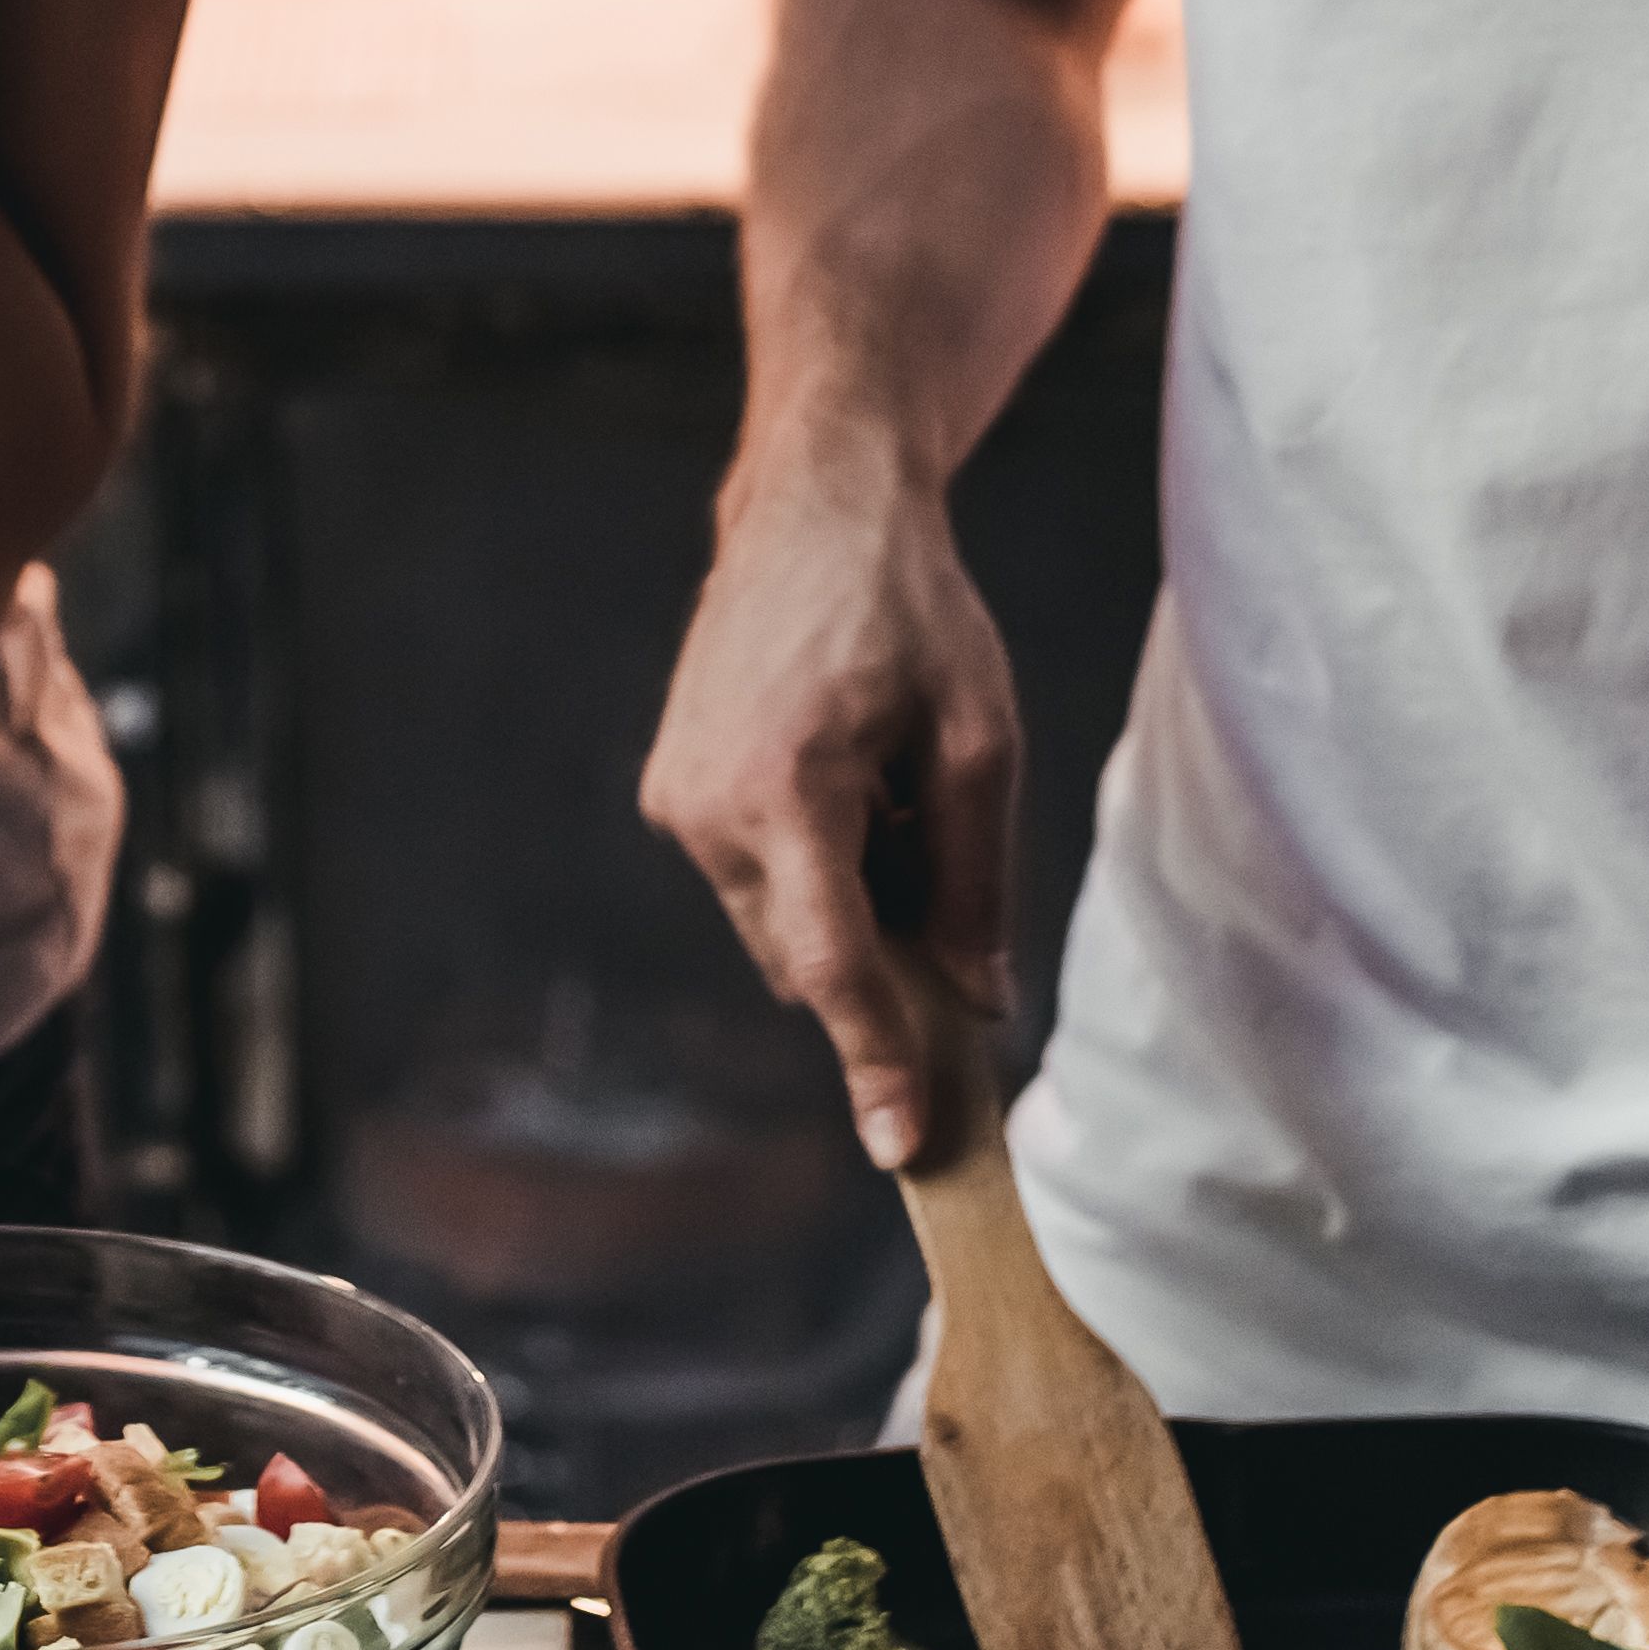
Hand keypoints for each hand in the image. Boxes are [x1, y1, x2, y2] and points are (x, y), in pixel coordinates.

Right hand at [640, 424, 1024, 1173]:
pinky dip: (813, 866)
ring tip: (895, 793)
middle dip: (883, 958)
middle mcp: (707, 807)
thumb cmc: (908, 606)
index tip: (903, 1144)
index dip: (875, 1060)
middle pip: (808, 955)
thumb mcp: (979, 738)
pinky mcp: (669, 789)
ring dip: (848, 903)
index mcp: (787, 788)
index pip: (832, 965)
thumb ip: (976, 881)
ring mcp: (676, 800)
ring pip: (780, 925)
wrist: (813, 505)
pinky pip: (754, 878)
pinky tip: (851, 781)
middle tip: (948, 884)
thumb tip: (976, 1002)